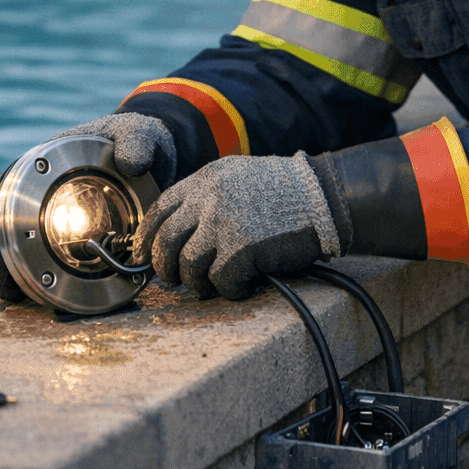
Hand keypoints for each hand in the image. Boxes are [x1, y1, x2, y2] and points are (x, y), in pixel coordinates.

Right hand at [0, 113, 175, 301]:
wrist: (154, 168)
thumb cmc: (137, 146)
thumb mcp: (139, 136)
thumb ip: (136, 142)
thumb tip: (133, 162)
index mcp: (49, 169)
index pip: (9, 180)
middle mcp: (42, 200)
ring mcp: (51, 228)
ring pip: (11, 250)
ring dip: (0, 266)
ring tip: (3, 281)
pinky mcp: (68, 252)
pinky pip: (38, 270)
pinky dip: (24, 284)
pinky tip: (20, 294)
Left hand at [133, 152, 343, 300]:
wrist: (323, 197)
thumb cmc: (286, 194)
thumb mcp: (239, 180)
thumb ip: (208, 199)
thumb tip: (179, 235)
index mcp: (206, 179)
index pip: (160, 209)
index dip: (147, 237)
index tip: (144, 256)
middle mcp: (209, 198)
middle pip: (167, 241)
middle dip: (166, 268)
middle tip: (177, 279)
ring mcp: (223, 222)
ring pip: (189, 266)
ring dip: (199, 283)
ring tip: (216, 284)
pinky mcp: (241, 248)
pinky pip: (220, 281)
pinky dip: (230, 290)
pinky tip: (244, 284)